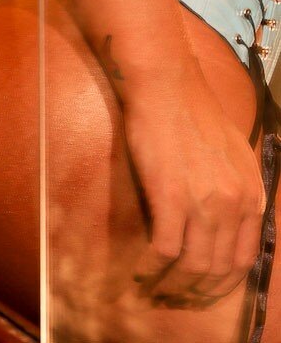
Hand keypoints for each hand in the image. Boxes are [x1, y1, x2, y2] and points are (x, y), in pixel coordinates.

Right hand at [127, 76, 264, 303]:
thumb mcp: (235, 156)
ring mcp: (202, 204)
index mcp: (251, 196)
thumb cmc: (195, 116)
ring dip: (171, 287)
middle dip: (195, 293)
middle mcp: (233, 205)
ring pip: (192, 266)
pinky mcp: (169, 198)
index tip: (203, 293)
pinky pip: (163, 249)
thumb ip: (236, 191)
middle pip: (217, 269)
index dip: (223, 285)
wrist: (168, 90)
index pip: (244, 259)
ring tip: (154, 293)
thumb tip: (226, 221)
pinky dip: (150, 269)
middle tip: (173, 300)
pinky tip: (139, 274)